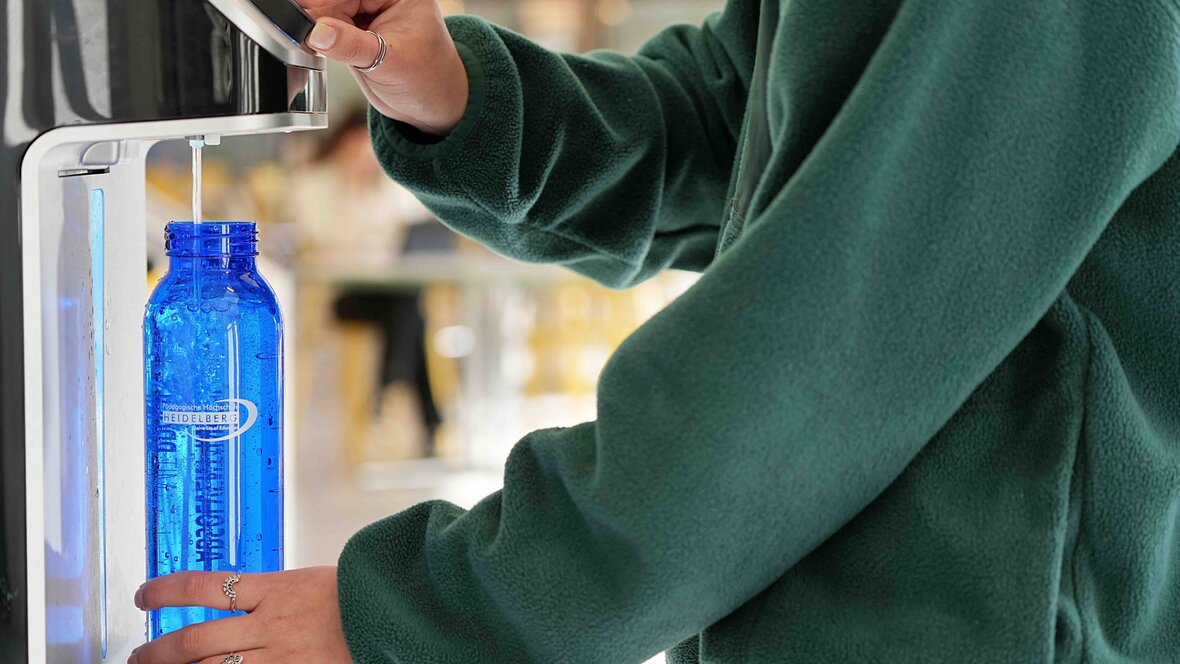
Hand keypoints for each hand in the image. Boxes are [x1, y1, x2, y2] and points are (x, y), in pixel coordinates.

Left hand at [128, 567, 350, 663]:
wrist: (397, 611)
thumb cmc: (356, 596)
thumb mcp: (311, 582)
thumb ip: (271, 595)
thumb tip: (234, 601)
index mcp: (275, 588)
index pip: (203, 587)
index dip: (166, 591)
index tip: (144, 596)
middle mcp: (271, 623)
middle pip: (194, 641)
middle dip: (156, 653)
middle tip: (137, 656)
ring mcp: (280, 654)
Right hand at [296, 0, 469, 135]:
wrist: (431, 105)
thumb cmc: (428, 81)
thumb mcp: (391, 65)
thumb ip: (353, 47)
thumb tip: (318, 33)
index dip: (327, 4)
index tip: (304, 15)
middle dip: (316, 11)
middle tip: (295, 28)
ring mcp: (368, 11)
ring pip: (328, 9)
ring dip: (312, 21)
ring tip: (299, 37)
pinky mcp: (355, 27)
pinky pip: (327, 22)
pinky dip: (316, 32)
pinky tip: (307, 40)